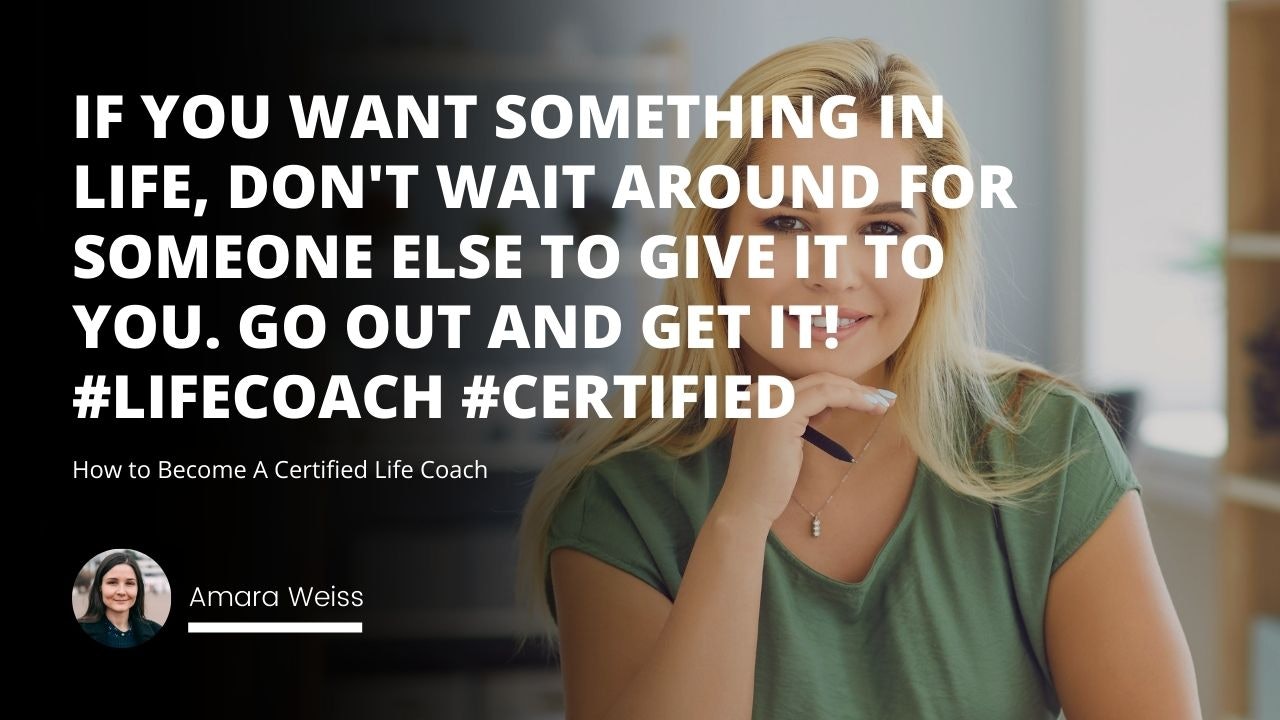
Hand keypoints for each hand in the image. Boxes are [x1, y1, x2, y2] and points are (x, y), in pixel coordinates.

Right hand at [712, 372, 895, 532]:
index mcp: (758, 395)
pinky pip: (826, 396)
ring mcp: (769, 399)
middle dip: (853, 387)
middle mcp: (760, 391)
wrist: (748, 503)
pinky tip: (868, 407)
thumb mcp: (787, 440)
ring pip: (825, 384)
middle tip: (882, 398)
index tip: (866, 398)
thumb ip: (802, 418)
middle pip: (817, 378)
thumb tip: (828, 408)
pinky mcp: (781, 412)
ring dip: (857, 392)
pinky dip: (851, 398)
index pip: (807, 383)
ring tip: (880, 404)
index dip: (840, 387)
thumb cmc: (768, 479)